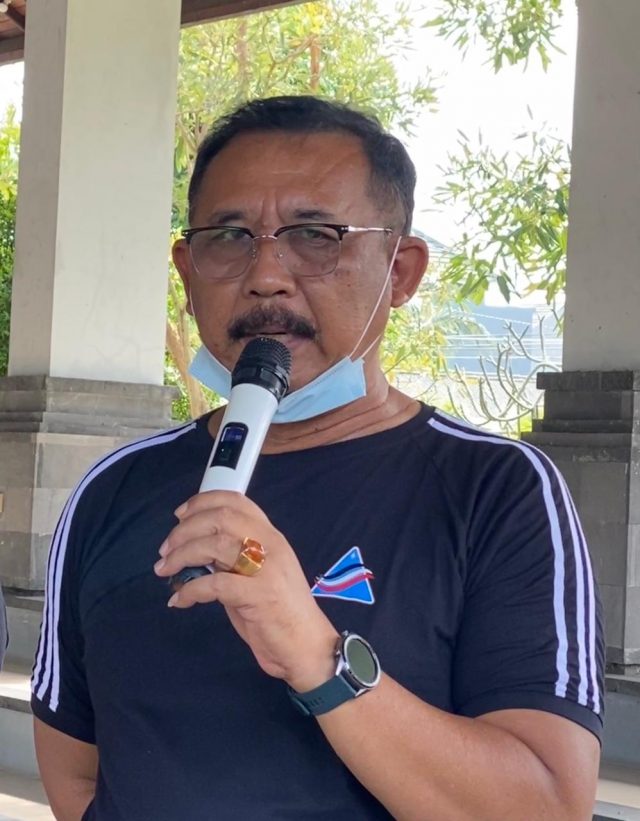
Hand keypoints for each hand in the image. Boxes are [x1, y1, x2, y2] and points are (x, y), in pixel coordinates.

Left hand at [153, 491, 337, 690]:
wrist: (307, 646)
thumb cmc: (280, 612)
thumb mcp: (258, 573)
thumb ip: (233, 557)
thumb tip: (194, 549)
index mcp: (271, 536)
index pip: (237, 501)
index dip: (203, 502)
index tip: (180, 515)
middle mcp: (271, 545)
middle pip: (221, 517)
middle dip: (185, 529)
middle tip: (166, 548)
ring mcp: (267, 568)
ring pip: (215, 544)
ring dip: (181, 555)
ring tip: (165, 570)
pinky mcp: (260, 595)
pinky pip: (214, 584)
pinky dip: (190, 590)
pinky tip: (179, 600)